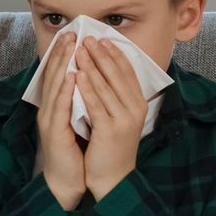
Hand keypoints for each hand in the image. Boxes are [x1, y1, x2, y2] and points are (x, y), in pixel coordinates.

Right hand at [35, 31, 84, 210]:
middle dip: (62, 53)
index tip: (73, 36)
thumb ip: (80, 102)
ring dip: (62, 65)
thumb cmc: (75, 153)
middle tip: (71, 33)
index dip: (63, 55)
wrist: (66, 181)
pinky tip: (71, 76)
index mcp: (55, 107)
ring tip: (70, 47)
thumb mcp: (78, 122)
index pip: (58, 75)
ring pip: (55, 86)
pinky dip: (65, 90)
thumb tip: (89, 82)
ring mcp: (49, 119)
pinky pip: (60, 106)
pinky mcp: (54, 131)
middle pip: (53, 75)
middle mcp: (48, 109)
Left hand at [76, 38, 143, 200]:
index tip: (102, 39)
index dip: (115, 54)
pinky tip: (77, 75)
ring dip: (92, 65)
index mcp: (138, 104)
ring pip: (106, 86)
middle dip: (101, 54)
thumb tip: (104, 70)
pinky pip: (96, 104)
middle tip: (88, 37)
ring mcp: (124, 119)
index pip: (127, 72)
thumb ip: (115, 97)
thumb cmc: (111, 146)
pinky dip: (86, 87)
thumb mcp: (118, 117)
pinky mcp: (110, 130)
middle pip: (117, 74)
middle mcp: (135, 109)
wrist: (112, 177)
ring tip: (80, 49)